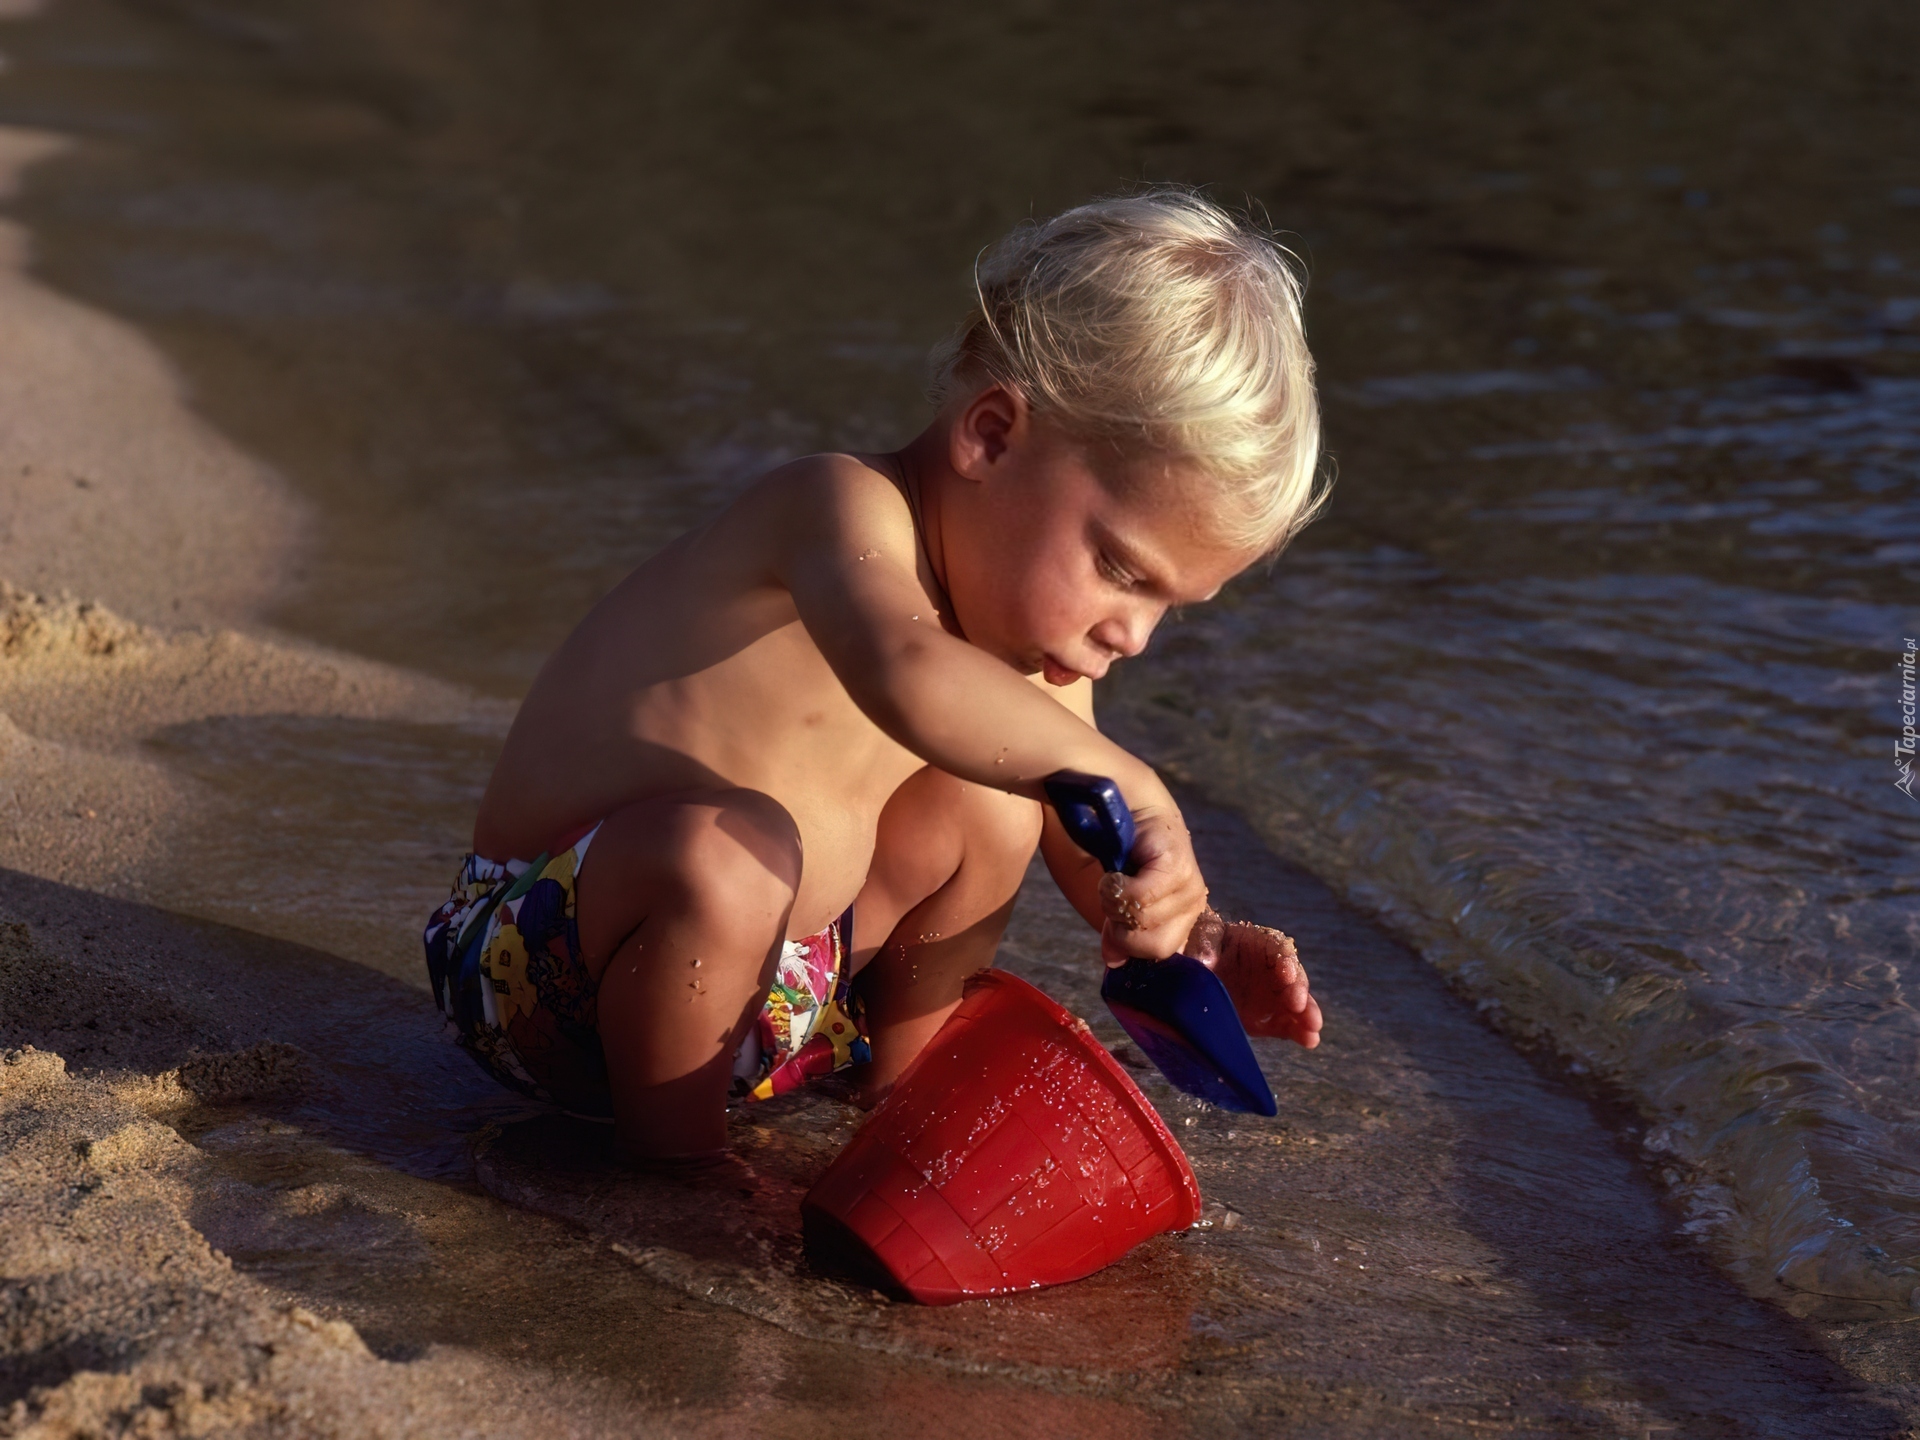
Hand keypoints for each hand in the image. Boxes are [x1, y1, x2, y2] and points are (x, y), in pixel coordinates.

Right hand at [1096, 805, 1207, 966]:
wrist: (1130, 806)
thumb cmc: (1125, 854)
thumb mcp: (1120, 901)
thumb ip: (1120, 932)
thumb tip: (1113, 961)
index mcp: (1183, 918)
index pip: (1160, 955)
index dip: (1130, 945)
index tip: (1113, 924)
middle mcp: (1193, 906)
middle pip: (1156, 947)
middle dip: (1123, 930)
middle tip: (1113, 901)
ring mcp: (1190, 887)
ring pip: (1143, 922)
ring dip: (1115, 903)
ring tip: (1114, 880)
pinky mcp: (1177, 867)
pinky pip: (1139, 898)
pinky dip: (1115, 888)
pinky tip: (1114, 872)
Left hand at [1183, 910, 1321, 1048]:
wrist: (1195, 972)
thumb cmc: (1202, 946)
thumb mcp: (1202, 937)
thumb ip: (1205, 946)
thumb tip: (1203, 960)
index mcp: (1258, 944)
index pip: (1278, 949)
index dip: (1285, 961)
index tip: (1286, 975)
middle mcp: (1271, 969)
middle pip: (1292, 978)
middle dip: (1298, 992)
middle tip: (1300, 1007)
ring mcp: (1271, 995)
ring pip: (1295, 1003)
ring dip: (1306, 1016)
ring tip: (1313, 1032)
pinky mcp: (1267, 1016)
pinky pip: (1286, 1023)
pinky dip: (1297, 1032)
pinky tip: (1308, 1041)